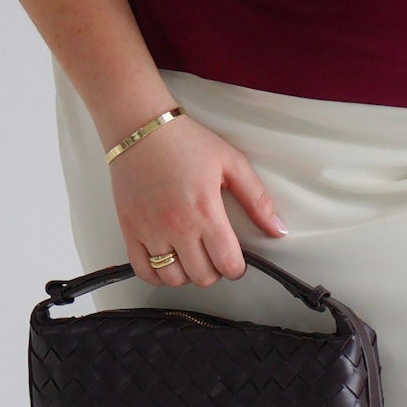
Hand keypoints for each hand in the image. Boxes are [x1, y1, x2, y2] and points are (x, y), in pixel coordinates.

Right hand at [109, 114, 288, 287]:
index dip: (237, 267)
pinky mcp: (130, 230)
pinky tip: (168, 261)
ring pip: (173, 278)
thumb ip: (257, 199)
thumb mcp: (231, 162)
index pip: (227, 264)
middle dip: (215, 270)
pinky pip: (144, 271)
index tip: (235, 259)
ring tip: (193, 255)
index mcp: (205, 210)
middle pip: (202, 276)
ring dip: (187, 273)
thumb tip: (277, 229)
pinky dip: (158, 275)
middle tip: (215, 253)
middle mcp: (176, 225)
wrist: (140, 128)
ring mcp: (150, 230)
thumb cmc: (184, 141)